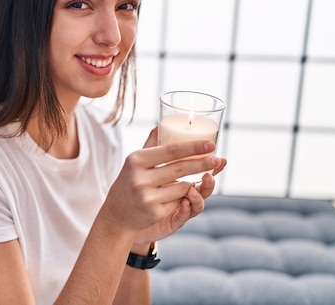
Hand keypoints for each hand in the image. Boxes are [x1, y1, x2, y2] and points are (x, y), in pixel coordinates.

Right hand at [101, 127, 226, 245]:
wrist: (117, 213)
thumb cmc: (130, 180)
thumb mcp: (135, 161)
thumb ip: (152, 143)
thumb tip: (163, 121)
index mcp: (136, 160)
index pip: (171, 150)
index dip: (193, 147)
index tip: (211, 144)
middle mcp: (140, 178)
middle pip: (181, 168)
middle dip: (203, 163)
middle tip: (216, 158)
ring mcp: (148, 197)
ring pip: (184, 186)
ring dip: (193, 181)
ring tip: (195, 177)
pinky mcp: (155, 213)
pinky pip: (180, 201)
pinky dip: (185, 196)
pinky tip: (184, 194)